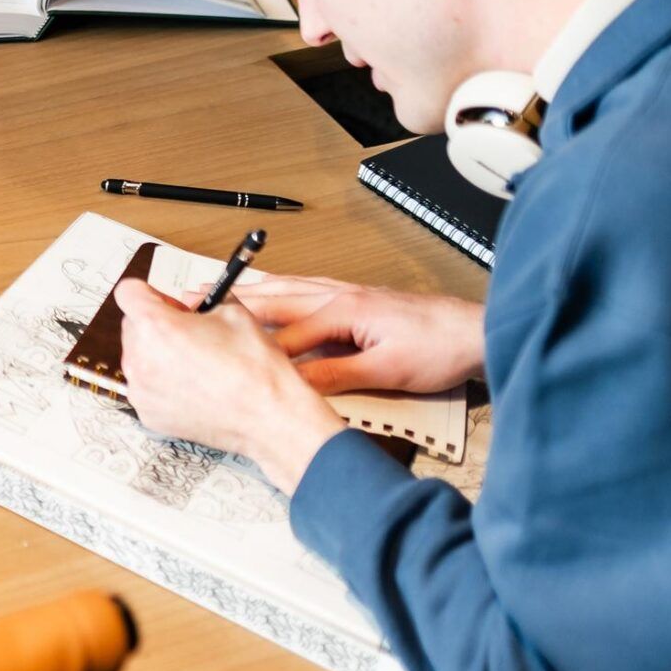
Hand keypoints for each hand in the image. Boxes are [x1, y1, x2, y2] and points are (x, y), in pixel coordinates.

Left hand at [114, 281, 343, 492]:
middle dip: (156, 324)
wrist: (269, 416)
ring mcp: (141, 390)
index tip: (166, 303)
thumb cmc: (254, 368)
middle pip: (132, 326)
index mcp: (156, 326)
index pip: (128, 292)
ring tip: (195, 362)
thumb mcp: (233, 310)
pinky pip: (146, 386)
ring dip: (157, 353)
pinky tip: (193, 386)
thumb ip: (202, 300)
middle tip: (189, 333)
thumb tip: (194, 301)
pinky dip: (162, 382)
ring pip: (138, 357)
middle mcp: (140, 359)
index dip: (150, 293)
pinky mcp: (148, 413)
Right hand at [240, 281, 486, 397]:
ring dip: (251, 290)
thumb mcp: (387, 372)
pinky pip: (305, 287)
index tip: (217, 353)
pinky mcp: (356, 295)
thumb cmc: (439, 349)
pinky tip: (272, 289)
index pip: (286, 334)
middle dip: (233, 302)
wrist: (477, 331)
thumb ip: (337, 375)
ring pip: (288, 287)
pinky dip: (279, 287)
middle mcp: (339, 294)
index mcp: (342, 310)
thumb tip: (295, 383)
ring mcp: (347, 291)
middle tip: (193, 301)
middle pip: (275, 297)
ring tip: (218, 289)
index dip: (250, 347)